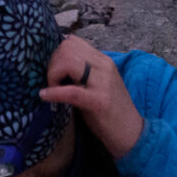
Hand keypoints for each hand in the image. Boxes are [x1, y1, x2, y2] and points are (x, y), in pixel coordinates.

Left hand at [37, 35, 144, 158]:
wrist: (132, 134)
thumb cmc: (110, 113)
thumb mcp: (97, 85)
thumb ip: (81, 73)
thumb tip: (56, 63)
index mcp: (103, 61)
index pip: (73, 42)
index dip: (56, 54)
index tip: (54, 73)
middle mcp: (104, 66)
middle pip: (67, 48)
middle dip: (52, 64)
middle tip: (52, 83)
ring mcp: (103, 83)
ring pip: (68, 62)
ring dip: (53, 75)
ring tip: (52, 91)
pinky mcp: (99, 102)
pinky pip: (70, 91)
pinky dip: (53, 93)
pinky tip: (45, 96)